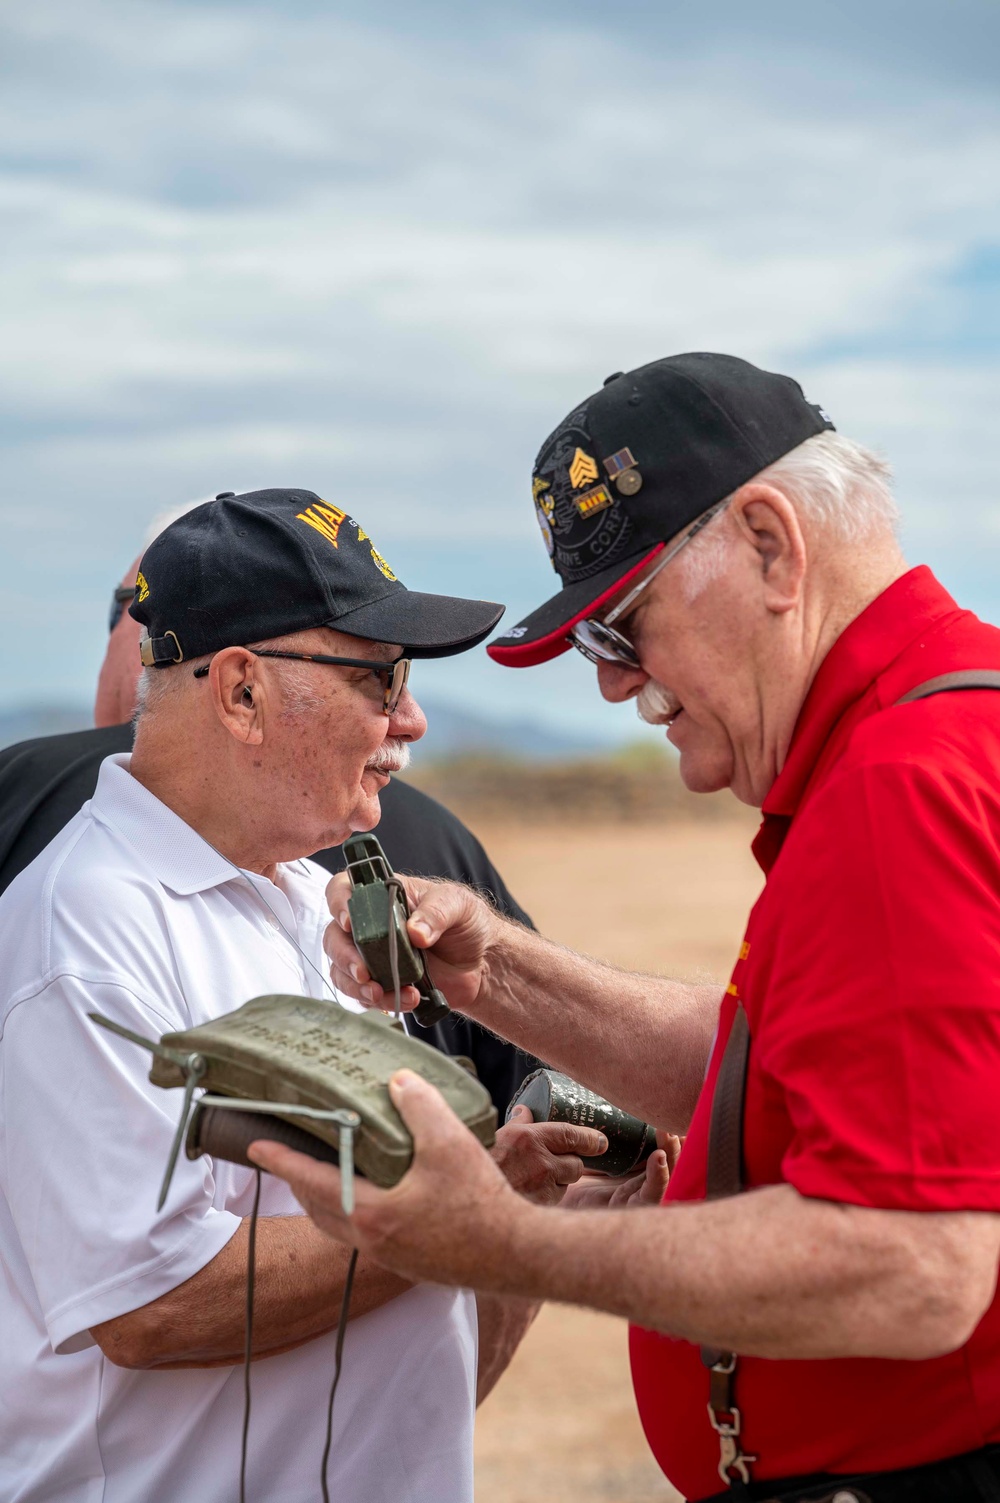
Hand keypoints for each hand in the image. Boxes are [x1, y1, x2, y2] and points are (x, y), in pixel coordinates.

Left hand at [248, 1069, 534, 1290]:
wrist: (515, 1254)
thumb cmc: (480, 1202)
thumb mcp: (450, 1142)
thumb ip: (420, 1106)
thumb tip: (398, 1080)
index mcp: (371, 1212)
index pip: (312, 1180)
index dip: (281, 1161)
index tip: (254, 1146)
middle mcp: (371, 1239)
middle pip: (319, 1207)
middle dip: (299, 1179)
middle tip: (289, 1153)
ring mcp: (388, 1255)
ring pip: (341, 1224)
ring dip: (325, 1196)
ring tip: (327, 1169)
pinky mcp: (407, 1261)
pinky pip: (364, 1233)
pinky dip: (353, 1209)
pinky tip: (375, 1192)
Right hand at [324, 871, 499, 1013]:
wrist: (482, 962)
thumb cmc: (467, 922)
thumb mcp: (459, 905)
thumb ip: (437, 913)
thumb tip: (415, 932)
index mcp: (383, 895)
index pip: (344, 888)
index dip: (338, 902)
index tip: (349, 922)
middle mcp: (370, 925)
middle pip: (335, 936)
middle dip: (344, 957)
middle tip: (363, 972)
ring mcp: (373, 956)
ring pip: (342, 970)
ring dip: (357, 986)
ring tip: (381, 992)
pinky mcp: (381, 982)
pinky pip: (363, 995)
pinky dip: (379, 1001)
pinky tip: (406, 999)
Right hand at [491, 1104, 606, 1205]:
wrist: (471, 1195)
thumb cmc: (484, 1162)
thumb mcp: (501, 1136)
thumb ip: (519, 1123)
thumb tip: (527, 1110)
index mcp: (530, 1138)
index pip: (571, 1135)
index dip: (590, 1139)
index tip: (601, 1142)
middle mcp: (540, 1162)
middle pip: (575, 1164)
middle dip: (571, 1164)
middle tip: (559, 1163)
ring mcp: (542, 1187)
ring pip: (566, 1184)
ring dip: (559, 1182)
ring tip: (539, 1179)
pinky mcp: (541, 1207)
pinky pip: (554, 1199)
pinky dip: (549, 1196)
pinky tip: (534, 1193)